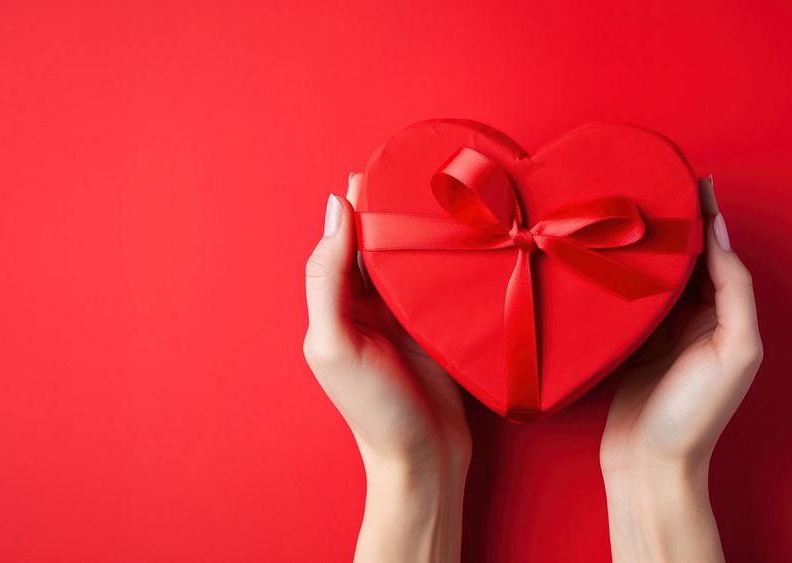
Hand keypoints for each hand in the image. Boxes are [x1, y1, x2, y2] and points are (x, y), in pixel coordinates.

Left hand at [303, 173, 470, 562]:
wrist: (425, 458)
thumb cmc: (374, 408)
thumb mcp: (335, 343)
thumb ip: (326, 278)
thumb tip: (333, 209)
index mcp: (336, 302)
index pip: (343, 238)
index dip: (358, 203)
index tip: (380, 165)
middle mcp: (369, 303)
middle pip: (379, 242)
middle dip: (393, 206)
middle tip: (418, 167)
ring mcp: (406, 313)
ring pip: (411, 256)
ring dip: (423, 227)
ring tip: (443, 189)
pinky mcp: (440, 323)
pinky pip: (440, 279)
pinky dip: (447, 256)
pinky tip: (465, 232)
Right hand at [600, 176, 762, 562]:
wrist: (648, 464)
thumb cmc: (694, 414)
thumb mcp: (733, 349)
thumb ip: (733, 292)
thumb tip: (719, 236)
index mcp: (725, 317)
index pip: (716, 254)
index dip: (706, 217)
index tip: (689, 179)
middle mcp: (694, 321)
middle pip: (683, 262)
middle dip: (671, 226)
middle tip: (649, 187)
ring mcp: (658, 334)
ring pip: (653, 279)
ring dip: (642, 249)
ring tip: (623, 214)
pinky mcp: (627, 347)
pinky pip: (625, 303)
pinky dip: (619, 279)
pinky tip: (603, 260)